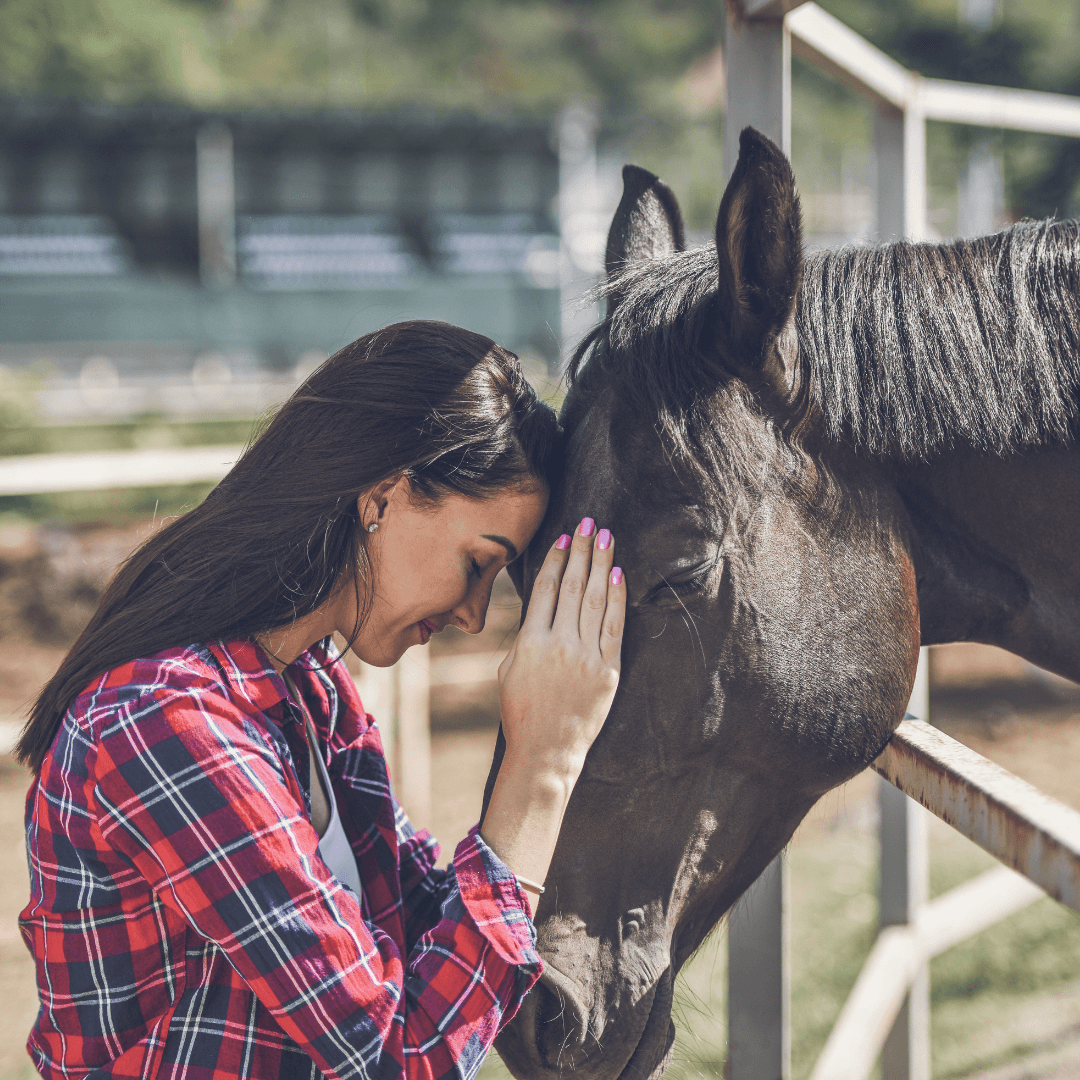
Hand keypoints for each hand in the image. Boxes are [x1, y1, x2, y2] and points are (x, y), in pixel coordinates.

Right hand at [497, 518, 625, 789]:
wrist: (546, 752)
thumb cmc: (522, 711)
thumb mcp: (510, 669)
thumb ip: (526, 636)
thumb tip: (543, 606)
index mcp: (530, 641)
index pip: (546, 589)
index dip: (557, 559)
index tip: (566, 537)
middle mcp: (559, 644)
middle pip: (574, 586)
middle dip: (582, 550)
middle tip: (590, 522)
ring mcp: (586, 657)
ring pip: (596, 599)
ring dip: (602, 563)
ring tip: (606, 537)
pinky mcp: (608, 671)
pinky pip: (614, 626)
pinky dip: (618, 598)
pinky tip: (619, 573)